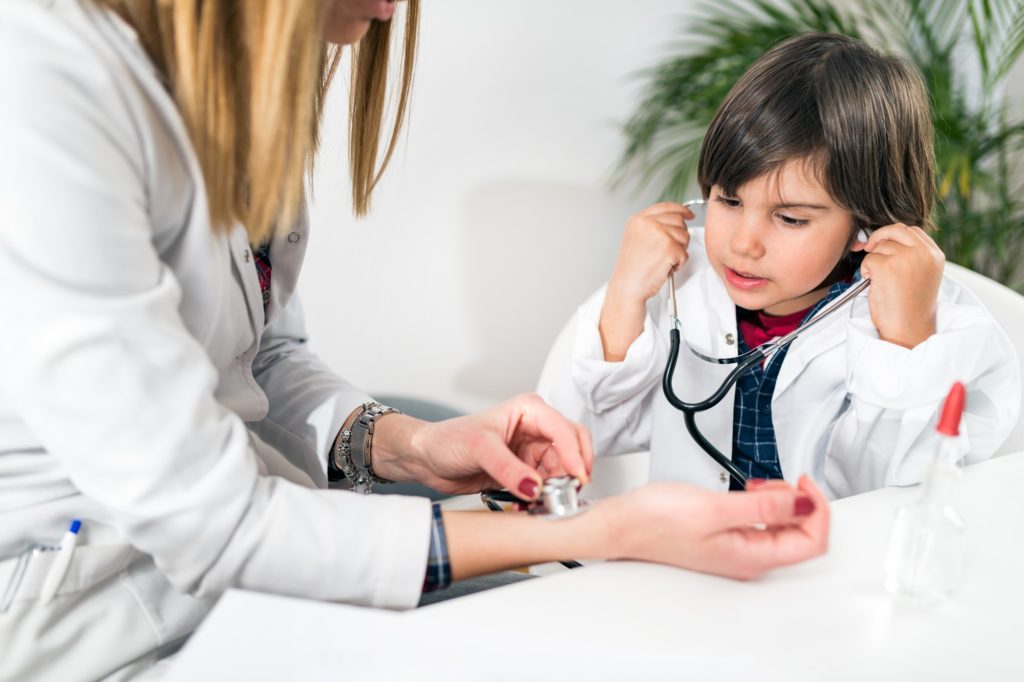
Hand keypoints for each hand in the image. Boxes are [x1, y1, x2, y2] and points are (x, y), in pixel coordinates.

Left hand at [374, 393, 592, 499]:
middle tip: (568, 493)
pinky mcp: (525, 473)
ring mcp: (532, 453)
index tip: (577, 477)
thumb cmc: (447, 439)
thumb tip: (534, 487)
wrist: (427, 459)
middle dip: (574, 472)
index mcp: (529, 411)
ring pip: (562, 472)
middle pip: (572, 449)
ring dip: (558, 490)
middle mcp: (535, 430)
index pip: (564, 430)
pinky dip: (544, 499)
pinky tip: (531, 507)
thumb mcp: (478, 448)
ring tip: (544, 504)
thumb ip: (508, 468)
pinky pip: (546, 488)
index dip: (575, 454)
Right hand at [597, 475, 828, 579]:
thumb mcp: (715, 508)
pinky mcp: (724, 537)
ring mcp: (736, 550)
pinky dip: (762, 504)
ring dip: (780, 502)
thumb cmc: (655, 521)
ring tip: (759, 484)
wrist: (621, 525)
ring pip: (782, 528)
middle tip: (781, 481)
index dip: (817, 509)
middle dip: (799, 503)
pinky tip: (747, 491)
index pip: (813, 542)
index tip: (805, 483)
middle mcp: (748, 559)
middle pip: (802, 536)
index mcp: (752, 557)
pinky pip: (760, 523)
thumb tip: (805, 506)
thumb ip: (765, 508)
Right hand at [607, 202, 694, 303]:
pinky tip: (666, 267)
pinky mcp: (669, 247)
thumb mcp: (636, 238)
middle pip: (679, 220)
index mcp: (637, 219)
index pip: (666, 207)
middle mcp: (647, 222)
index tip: (689, 215)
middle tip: (669, 250)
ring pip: (685, 236)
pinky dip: (680, 263)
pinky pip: (686, 253)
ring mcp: (659, 233)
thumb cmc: (632, 269)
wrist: (627, 287)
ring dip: (680, 250)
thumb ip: (652, 226)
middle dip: (679, 236)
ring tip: (663, 260)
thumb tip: (676, 219)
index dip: (681, 210)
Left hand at [851, 224, 943, 348]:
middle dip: (879, 236)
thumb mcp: (921, 275)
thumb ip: (911, 255)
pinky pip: (868, 259)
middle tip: (869, 247)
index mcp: (935, 255)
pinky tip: (875, 284)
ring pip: (879, 246)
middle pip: (895, 229)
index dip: (893, 234)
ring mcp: (906, 258)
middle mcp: (923, 253)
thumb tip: (884, 240)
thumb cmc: (911, 307)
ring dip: (872, 261)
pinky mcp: (887, 266)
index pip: (912, 230)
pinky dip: (865, 271)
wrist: (909, 328)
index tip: (884, 243)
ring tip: (881, 280)